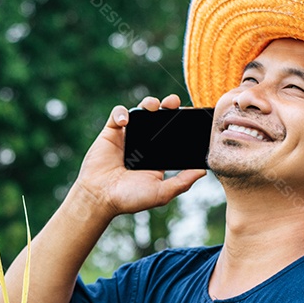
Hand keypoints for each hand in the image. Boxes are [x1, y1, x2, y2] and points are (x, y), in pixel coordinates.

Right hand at [70, 94, 205, 220]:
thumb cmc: (129, 199)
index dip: (181, 123)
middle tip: (174, 104)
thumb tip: (203, 171)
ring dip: (148, 103)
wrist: (100, 198)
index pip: (173, 133)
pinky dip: (122, 113)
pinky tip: (126, 122)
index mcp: (157, 155)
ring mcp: (127, 136)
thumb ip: (183, 182)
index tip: (190, 116)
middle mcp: (143, 143)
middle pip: (159, 118)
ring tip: (153, 106)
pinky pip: (118, 114)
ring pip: (140, 111)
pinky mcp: (111, 132)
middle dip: (168, 106)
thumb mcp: (161, 193)